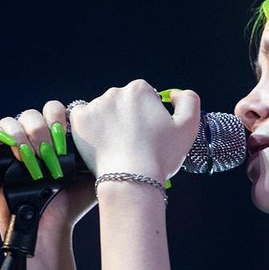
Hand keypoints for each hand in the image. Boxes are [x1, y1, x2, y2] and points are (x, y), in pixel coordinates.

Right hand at [0, 100, 95, 236]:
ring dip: (20, 135)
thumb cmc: (72, 204)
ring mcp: (11, 147)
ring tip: (29, 156)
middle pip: (31, 114)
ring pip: (9, 121)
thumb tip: (107, 133)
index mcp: (54, 138)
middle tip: (48, 154)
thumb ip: (100, 152)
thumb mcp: (94, 173)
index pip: (53, 110)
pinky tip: (4, 143)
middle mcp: (32, 139)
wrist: (50, 225)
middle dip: (41, 131)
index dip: (58, 119)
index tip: (64, 142)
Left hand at [69, 80, 200, 182]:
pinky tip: (100, 143)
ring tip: (117, 147)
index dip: (149, 117)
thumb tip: (175, 94)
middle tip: (134, 144)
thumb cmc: (161, 155)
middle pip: (123, 103)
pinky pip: (82, 119)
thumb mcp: (188, 127)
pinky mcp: (79, 120)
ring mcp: (95, 106)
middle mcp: (116, 92)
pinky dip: (88, 129)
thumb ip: (189, 102)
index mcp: (140, 90)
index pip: (144, 98)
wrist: (131, 179)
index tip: (149, 135)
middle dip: (128, 119)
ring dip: (109, 124)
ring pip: (103, 112)